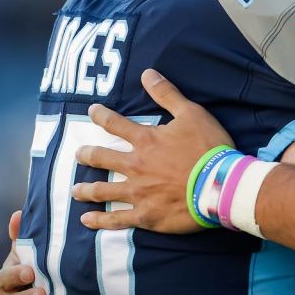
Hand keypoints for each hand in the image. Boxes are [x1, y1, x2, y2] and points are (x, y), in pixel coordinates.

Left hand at [73, 69, 234, 232]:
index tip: (92, 112)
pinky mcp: (145, 215)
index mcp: (145, 141)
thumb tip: (147, 73)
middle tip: (78, 153)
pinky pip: (116, 220)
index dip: (101, 116)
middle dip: (87, 154)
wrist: (220, 185)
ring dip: (86, 189)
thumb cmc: (208, 148)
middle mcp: (135, 166)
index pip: (116, 124)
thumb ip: (167, 94)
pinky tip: (86, 220)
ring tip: (74, 190)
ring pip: (103, 191)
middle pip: (102, 158)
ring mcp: (137, 193)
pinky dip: (100, 221)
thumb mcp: (192, 114)